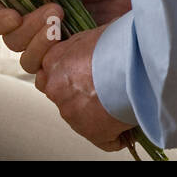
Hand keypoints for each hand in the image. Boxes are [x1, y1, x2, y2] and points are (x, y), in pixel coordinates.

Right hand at [0, 0, 134, 71]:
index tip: (16, 16)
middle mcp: (33, 25)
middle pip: (11, 40)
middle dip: (30, 28)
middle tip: (57, 10)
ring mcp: (53, 45)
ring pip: (28, 60)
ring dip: (41, 46)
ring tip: (64, 26)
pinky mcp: (71, 61)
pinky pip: (52, 75)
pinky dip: (58, 66)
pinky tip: (75, 49)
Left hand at [35, 25, 135, 150]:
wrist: (129, 63)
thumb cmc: (115, 43)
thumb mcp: (90, 36)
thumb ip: (79, 48)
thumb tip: (87, 51)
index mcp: (54, 60)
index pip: (48, 73)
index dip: (65, 76)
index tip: (79, 78)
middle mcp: (55, 87)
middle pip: (59, 95)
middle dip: (74, 96)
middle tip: (97, 91)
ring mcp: (70, 111)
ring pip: (80, 118)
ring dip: (95, 115)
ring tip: (117, 104)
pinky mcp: (90, 131)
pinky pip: (105, 140)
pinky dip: (116, 135)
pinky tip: (126, 125)